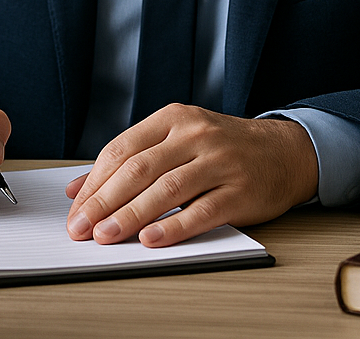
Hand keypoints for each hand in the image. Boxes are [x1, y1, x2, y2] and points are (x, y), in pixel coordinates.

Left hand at [64, 105, 317, 247]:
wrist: (285, 152)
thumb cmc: (222, 148)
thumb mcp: (177, 140)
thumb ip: (131, 160)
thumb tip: (79, 189)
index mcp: (173, 118)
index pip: (121, 150)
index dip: (93, 182)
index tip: (74, 210)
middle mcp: (195, 135)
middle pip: (139, 170)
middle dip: (103, 202)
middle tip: (81, 229)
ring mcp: (219, 162)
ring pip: (166, 190)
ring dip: (131, 216)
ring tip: (106, 236)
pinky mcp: (240, 191)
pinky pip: (201, 211)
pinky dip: (173, 227)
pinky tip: (151, 239)